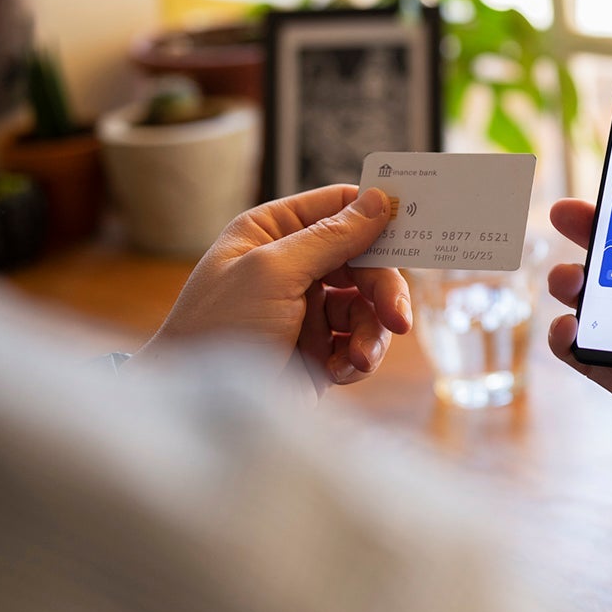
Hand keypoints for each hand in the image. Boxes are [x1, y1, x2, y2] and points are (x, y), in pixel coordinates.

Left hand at [135, 185, 412, 392]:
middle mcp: (293, 267)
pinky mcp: (317, 353)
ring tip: (358, 359)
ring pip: (368, 307)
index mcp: (272, 233)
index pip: (339, 207)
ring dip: (372, 333)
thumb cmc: (217, 329)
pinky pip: (360, 344)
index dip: (376, 215)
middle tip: (397, 318)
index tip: (414, 228)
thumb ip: (331, 236)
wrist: (197, 412)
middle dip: (383, 291)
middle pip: (365, 260)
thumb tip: (380, 199)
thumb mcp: (273, 272)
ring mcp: (307, 311)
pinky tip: (339, 373)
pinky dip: (357, 359)